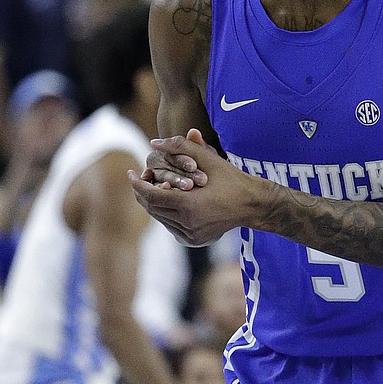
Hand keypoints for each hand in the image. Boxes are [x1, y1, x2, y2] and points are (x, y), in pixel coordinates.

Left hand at [130, 132, 254, 246]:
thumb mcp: (209, 158)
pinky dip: (164, 213)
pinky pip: (170, 226)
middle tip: (138, 178)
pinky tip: (166, 200)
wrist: (252, 205)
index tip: (130, 172)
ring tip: (151, 187)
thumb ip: (181, 147)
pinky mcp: (193, 240)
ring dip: (152, 202)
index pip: (151, 195)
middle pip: (152, 208)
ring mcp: (191, 235)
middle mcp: (187, 224)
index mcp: (189, 205)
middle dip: (142, 192)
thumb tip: (154, 143)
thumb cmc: (231, 179)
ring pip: (159, 218)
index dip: (137, 183)